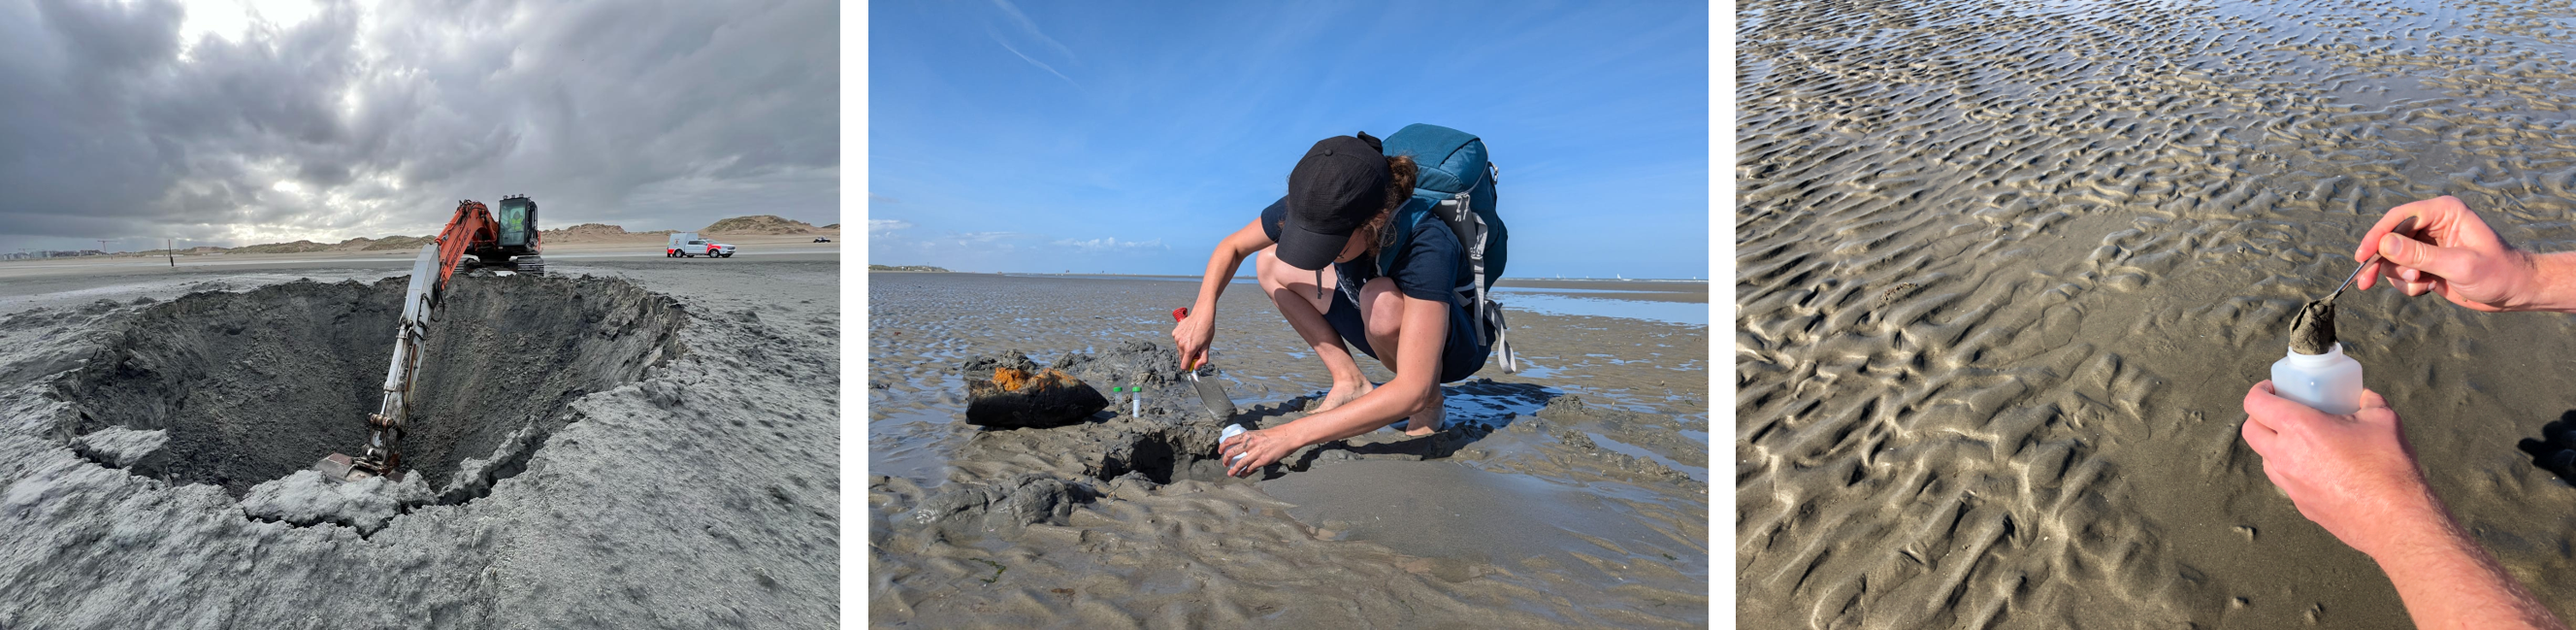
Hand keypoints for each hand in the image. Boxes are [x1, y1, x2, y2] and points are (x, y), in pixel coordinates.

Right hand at [1172, 308, 1214, 370]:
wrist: (1202, 315)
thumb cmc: (1206, 329)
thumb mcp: (1207, 346)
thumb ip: (1203, 359)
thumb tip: (1196, 367)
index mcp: (1189, 349)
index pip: (1184, 365)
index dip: (1189, 366)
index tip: (1193, 364)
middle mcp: (1181, 344)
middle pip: (1182, 358)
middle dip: (1188, 356)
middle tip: (1196, 349)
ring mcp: (1177, 338)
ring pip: (1179, 349)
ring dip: (1185, 348)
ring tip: (1193, 339)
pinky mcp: (1174, 333)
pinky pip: (1177, 341)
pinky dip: (1182, 340)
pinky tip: (1188, 334)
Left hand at [1220, 425, 1298, 477]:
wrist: (1287, 437)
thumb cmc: (1275, 434)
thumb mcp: (1259, 433)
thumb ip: (1251, 440)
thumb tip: (1244, 447)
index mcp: (1247, 435)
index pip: (1229, 440)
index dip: (1222, 447)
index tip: (1220, 452)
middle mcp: (1249, 443)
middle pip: (1231, 453)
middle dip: (1225, 460)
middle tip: (1224, 464)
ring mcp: (1255, 453)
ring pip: (1239, 463)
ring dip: (1233, 470)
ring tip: (1230, 474)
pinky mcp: (1262, 460)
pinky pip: (1250, 468)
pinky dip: (1245, 472)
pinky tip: (1243, 474)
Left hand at [2240, 380, 2435, 558]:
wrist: (2395, 519)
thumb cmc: (2388, 467)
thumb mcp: (2383, 420)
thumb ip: (2369, 402)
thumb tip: (2365, 396)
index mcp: (2299, 428)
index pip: (2255, 403)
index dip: (2260, 390)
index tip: (2272, 387)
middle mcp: (2285, 455)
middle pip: (2250, 430)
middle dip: (2259, 416)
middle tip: (2282, 409)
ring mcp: (2289, 483)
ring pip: (2264, 457)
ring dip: (2272, 443)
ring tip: (2299, 437)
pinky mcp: (2299, 503)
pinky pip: (2283, 479)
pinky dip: (2288, 466)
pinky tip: (2313, 464)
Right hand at [2353, 196, 2541, 311]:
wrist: (2515, 292)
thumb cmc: (2497, 274)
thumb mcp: (2459, 265)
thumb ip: (2420, 255)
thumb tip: (2383, 244)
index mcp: (2444, 212)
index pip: (2399, 218)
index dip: (2376, 236)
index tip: (2362, 257)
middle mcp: (2433, 223)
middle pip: (2389, 238)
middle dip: (2383, 262)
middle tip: (2366, 282)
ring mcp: (2428, 243)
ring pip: (2392, 257)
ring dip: (2399, 276)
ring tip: (2421, 285)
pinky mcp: (2426, 262)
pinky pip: (2400, 271)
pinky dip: (2407, 284)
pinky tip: (2427, 288)